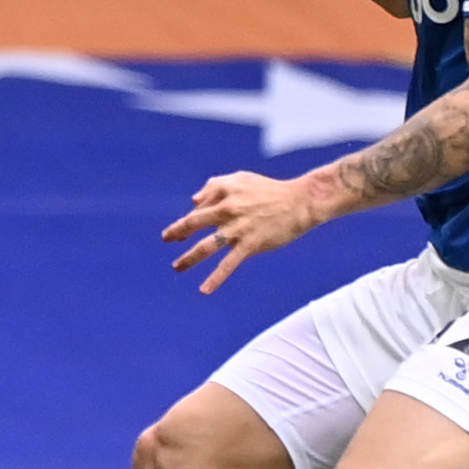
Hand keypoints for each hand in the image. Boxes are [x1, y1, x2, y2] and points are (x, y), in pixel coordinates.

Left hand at [163, 170, 329, 294]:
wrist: (301, 201)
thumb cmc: (270, 190)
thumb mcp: (241, 179)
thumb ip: (215, 186)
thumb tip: (193, 200)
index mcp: (224, 194)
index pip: (199, 208)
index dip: (192, 218)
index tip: (186, 227)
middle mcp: (227, 211)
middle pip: (194, 223)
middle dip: (177, 232)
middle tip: (167, 239)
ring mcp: (238, 229)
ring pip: (207, 247)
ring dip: (189, 258)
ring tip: (177, 267)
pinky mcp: (251, 245)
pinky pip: (229, 265)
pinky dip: (215, 279)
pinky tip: (204, 290)